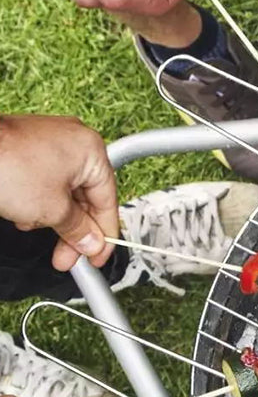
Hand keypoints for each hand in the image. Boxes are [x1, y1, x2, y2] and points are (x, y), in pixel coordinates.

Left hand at [0, 114, 118, 269]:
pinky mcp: (27, 146)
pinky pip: (45, 180)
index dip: (105, 235)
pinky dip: (38, 200)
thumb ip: (79, 230)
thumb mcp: (53, 210)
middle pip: (84, 197)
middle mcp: (74, 141)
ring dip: (53, 217)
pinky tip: (25, 215)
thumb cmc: (7, 166)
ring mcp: (49, 141)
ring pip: (63, 190)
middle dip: (74, 230)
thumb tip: (91, 242)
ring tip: (37, 229)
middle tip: (68, 255)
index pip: (108, 201)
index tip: (98, 255)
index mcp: (91, 151)